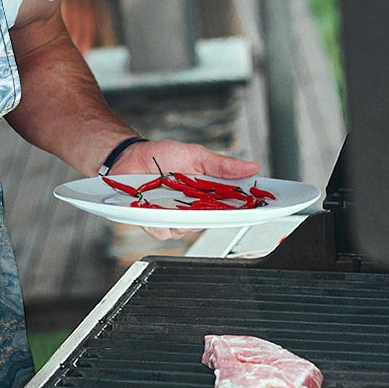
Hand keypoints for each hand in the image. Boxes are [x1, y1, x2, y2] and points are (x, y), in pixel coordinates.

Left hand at [110, 139, 259, 241]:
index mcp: (207, 194)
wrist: (130, 157)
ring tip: (173, 199)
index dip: (246, 210)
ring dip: (182, 217)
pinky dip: (160, 221)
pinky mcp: (154, 222)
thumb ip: (222, 165)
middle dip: (212, 215)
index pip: (232, 207)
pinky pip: (163, 231)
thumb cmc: (162, 156)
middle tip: (207, 201)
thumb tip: (251, 167)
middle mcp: (192, 209)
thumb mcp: (196, 155)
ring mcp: (173, 217)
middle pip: (211, 222)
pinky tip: (155, 208)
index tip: (258, 208)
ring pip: (187, 230)